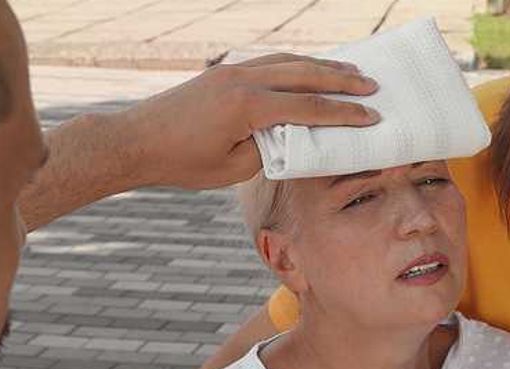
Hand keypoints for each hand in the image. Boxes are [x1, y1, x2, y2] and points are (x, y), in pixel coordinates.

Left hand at [119, 53, 379, 190]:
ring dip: (322, 65)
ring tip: (351, 69)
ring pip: (288, 60)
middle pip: (305, 74)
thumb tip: (296, 134)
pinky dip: (296, 63)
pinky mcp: (223, 71)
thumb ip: (270, 148)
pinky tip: (310, 68)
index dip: (344, 114)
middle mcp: (242, 79)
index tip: (372, 117)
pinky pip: (270, 61)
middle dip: (342, 79)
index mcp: (248, 106)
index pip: (309, 107)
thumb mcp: (235, 167)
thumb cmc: (183, 162)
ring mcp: (231, 70)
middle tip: (373, 85)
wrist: (136, 141)